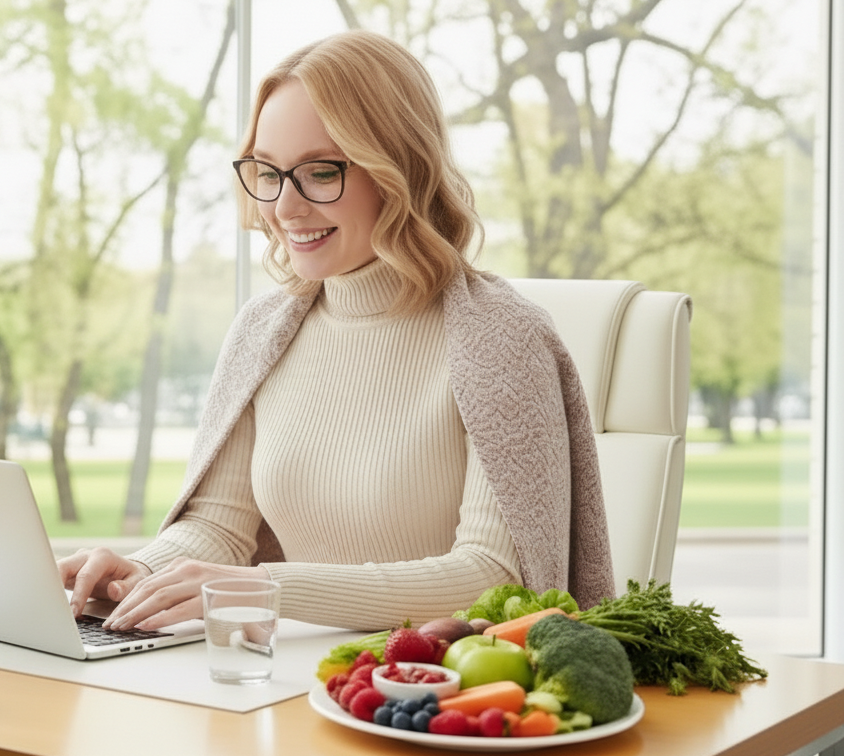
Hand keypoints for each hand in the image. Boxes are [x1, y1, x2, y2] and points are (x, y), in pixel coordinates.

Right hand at [57, 547, 151, 617]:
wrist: (127, 571)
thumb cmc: (132, 576)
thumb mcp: (137, 581)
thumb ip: (127, 587)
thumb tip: (113, 590)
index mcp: (103, 556)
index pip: (86, 576)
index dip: (78, 596)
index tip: (73, 613)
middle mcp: (86, 556)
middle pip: (63, 567)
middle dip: (54, 586)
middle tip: (51, 609)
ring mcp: (75, 562)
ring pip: (54, 571)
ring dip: (49, 588)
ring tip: (48, 609)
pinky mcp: (68, 571)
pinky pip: (54, 578)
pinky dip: (50, 591)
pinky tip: (50, 606)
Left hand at [102, 557, 270, 630]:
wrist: (262, 585)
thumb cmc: (230, 590)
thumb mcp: (199, 584)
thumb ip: (179, 592)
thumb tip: (151, 612)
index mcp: (183, 565)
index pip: (147, 582)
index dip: (127, 599)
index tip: (113, 614)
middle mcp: (188, 569)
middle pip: (147, 588)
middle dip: (126, 607)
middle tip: (111, 624)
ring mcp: (198, 581)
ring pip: (158, 597)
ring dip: (136, 613)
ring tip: (122, 627)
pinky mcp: (209, 596)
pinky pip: (179, 608)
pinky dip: (159, 618)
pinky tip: (146, 626)